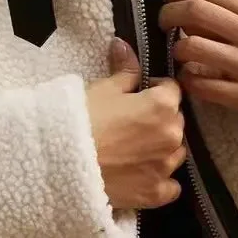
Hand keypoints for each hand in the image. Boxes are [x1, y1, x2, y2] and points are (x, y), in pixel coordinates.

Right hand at [85, 38, 186, 209]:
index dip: (156, 89)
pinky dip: (161, 180)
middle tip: (132, 122)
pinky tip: (143, 175)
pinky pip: (170, 186)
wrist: (61, 163)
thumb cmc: (81, 119)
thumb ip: (124, 69)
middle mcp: (173, 136)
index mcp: (163, 105)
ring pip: (176, 152)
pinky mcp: (155, 193)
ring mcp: (165, 167)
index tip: (139, 94)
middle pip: (176, 121)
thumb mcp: (102, 89)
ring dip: (162, 148)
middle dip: (160, 118)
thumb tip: (124, 44)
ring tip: (135, 149)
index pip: (173, 89)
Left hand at [158, 0, 237, 142]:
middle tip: (163, 23)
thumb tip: (186, 4)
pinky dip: (187, 80)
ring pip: (192, 47)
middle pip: (194, 12)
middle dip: (168, 15)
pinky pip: (201, 85)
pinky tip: (190, 78)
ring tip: (181, 54)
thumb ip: (230, 12)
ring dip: (177, 50)